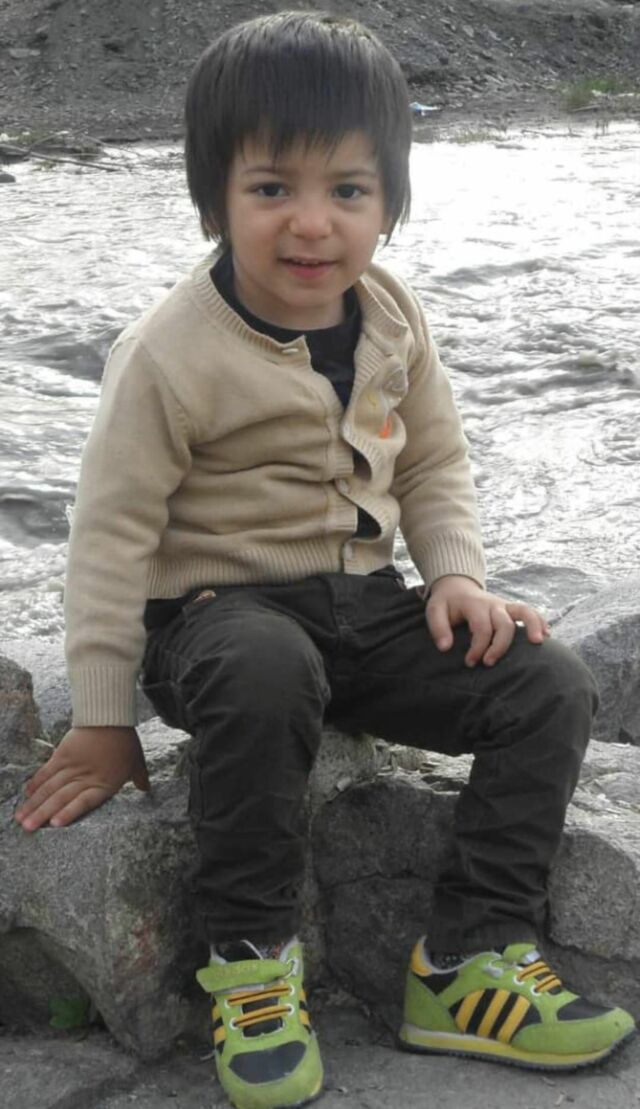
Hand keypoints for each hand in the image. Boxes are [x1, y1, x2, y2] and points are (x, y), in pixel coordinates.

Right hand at [14, 726, 149, 832]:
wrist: (110, 716)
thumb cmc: (126, 740)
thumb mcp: (137, 761)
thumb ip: (139, 778)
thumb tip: (146, 789)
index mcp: (105, 783)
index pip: (84, 801)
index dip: (69, 812)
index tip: (54, 824)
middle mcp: (85, 777)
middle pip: (61, 797)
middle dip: (42, 814)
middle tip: (27, 828)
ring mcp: (72, 766)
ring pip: (50, 787)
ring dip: (34, 802)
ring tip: (21, 816)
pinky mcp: (62, 754)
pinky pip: (47, 770)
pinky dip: (36, 782)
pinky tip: (27, 793)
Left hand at [426, 575, 549, 667]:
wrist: (457, 586)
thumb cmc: (446, 603)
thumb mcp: (434, 610)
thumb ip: (438, 628)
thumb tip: (445, 648)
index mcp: (474, 605)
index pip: (481, 627)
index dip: (478, 647)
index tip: (470, 662)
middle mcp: (493, 604)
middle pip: (504, 624)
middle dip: (499, 646)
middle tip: (488, 664)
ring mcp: (505, 605)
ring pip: (524, 612)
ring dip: (532, 626)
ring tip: (538, 644)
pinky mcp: (511, 609)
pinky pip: (530, 612)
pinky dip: (540, 622)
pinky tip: (546, 636)